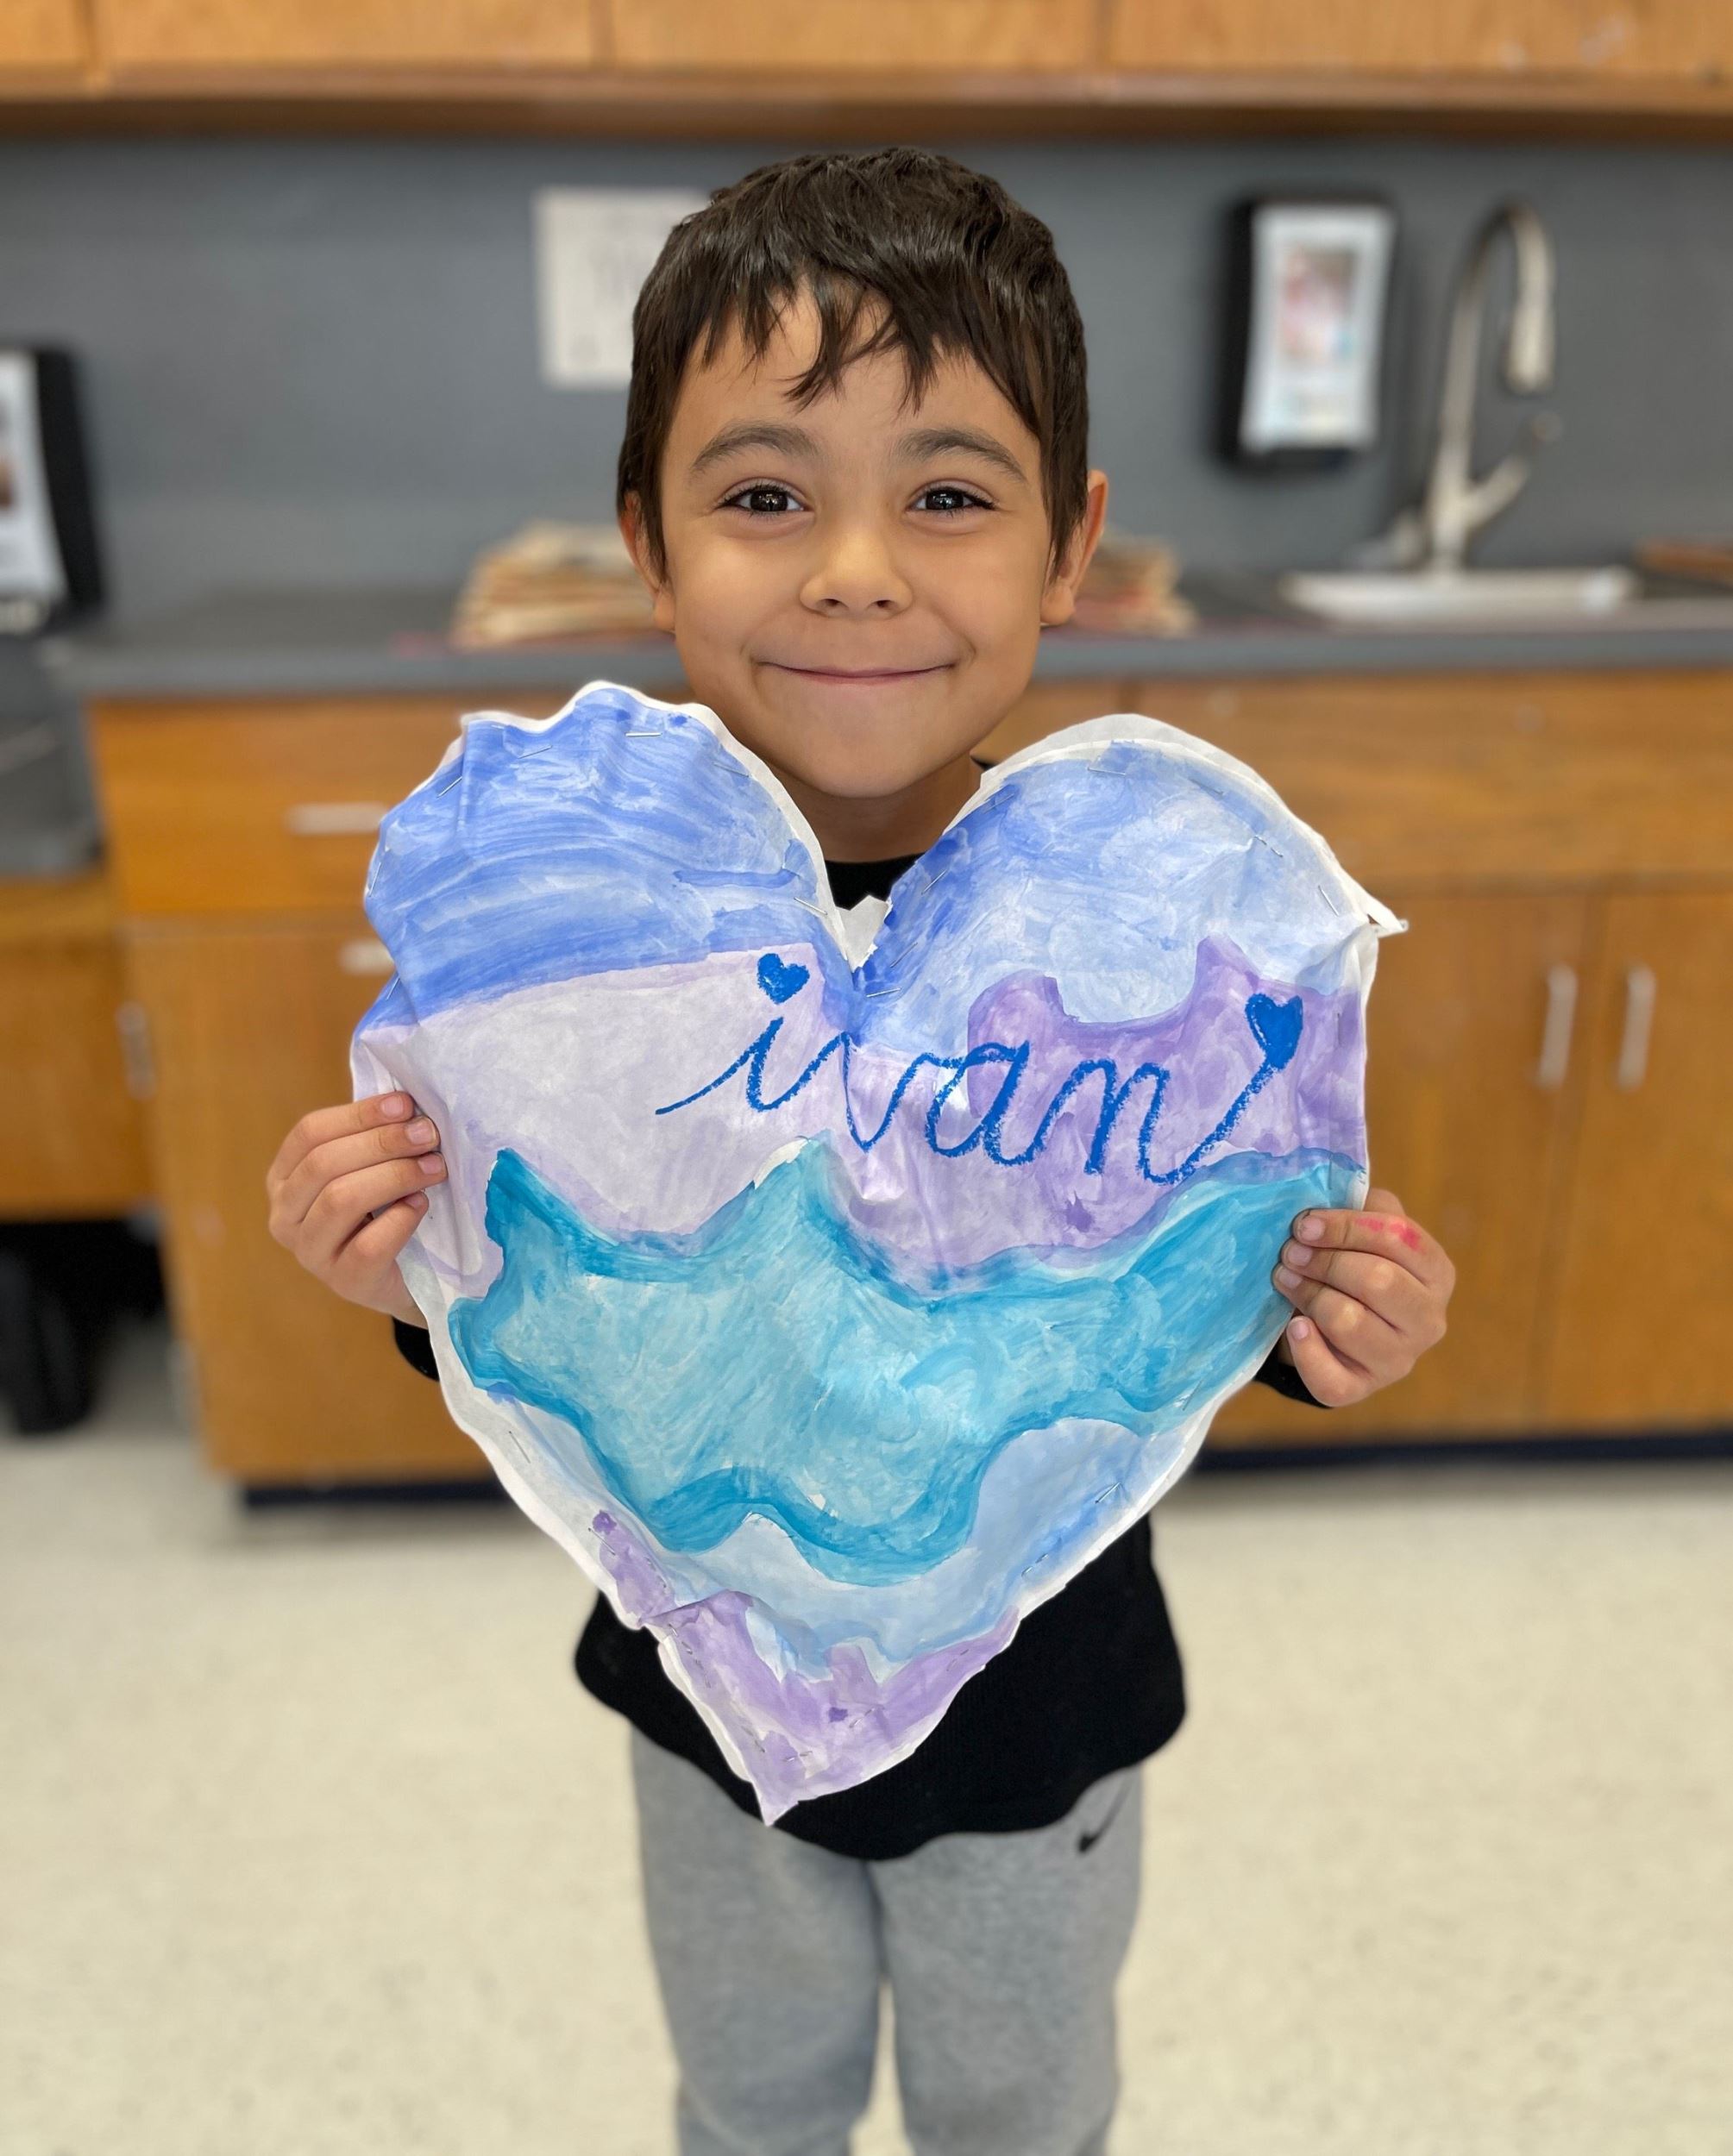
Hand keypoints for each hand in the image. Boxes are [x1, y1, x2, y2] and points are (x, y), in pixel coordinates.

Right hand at [265, 1092, 443, 1325]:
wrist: (410, 1277)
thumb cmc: (388, 1210)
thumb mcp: (373, 1169)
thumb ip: (376, 1138)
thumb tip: (406, 1105)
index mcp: (285, 1178)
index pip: (310, 1133)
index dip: (359, 1114)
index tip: (405, 1104)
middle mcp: (285, 1216)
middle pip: (324, 1164)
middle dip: (382, 1142)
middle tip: (428, 1134)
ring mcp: (310, 1253)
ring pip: (341, 1200)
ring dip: (395, 1176)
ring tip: (434, 1167)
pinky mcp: (344, 1282)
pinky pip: (368, 1245)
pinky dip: (400, 1219)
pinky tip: (421, 1205)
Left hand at [1269, 1186, 1454, 1408]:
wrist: (1332, 1326)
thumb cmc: (1350, 1265)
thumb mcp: (1364, 1229)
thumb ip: (1362, 1206)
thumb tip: (1331, 1191)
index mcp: (1436, 1271)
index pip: (1397, 1237)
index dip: (1346, 1226)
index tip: (1303, 1223)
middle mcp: (1428, 1319)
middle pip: (1377, 1280)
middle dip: (1325, 1261)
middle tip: (1289, 1252)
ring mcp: (1399, 1360)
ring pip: (1350, 1322)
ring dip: (1307, 1294)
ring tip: (1284, 1279)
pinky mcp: (1361, 1389)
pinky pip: (1330, 1377)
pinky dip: (1305, 1349)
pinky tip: (1294, 1326)